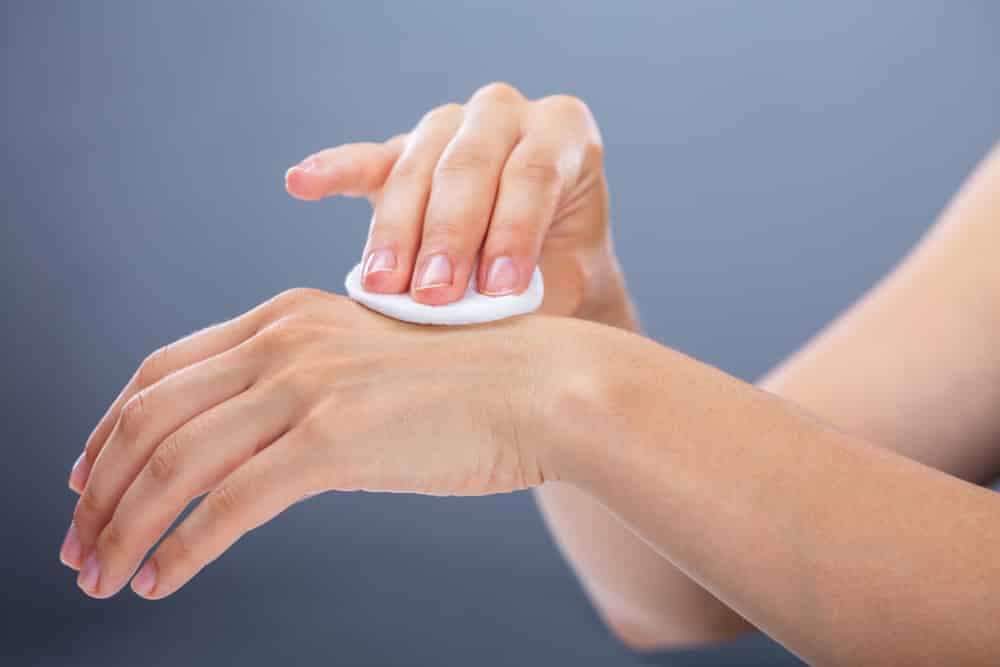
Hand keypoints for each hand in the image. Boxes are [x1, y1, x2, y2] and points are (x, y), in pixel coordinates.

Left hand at [60, 289, 575, 598]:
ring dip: (124, 525)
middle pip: (151, 416)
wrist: (545, 386)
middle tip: (76, 542)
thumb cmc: (469, 383)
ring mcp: (308, 387)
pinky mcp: (335, 442)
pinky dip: (182, 548)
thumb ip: (304, 389)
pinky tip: (161, 579)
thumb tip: (251, 446)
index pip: (161, 370)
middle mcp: (284, 341)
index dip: (108, 427)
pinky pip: (229, 505)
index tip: (85, 476)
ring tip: (102, 573)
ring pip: (175, 463)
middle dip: (98, 487)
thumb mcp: (366, 366)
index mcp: (286, 317)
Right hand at [285, 82, 633, 325]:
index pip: (534, 175)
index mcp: (564, 132)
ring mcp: (450, 125)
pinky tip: (301, 183)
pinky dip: (333, 172)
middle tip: (433, 295)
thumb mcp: (565, 279)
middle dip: (448, 235)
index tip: (498, 290)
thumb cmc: (562, 274)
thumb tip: (484, 311)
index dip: (514, 232)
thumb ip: (532, 287)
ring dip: (396, 230)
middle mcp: (506, 114)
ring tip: (382, 284)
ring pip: (416, 167)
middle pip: (469, 165)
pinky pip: (367, 161)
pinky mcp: (403, 151)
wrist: (550, 270)